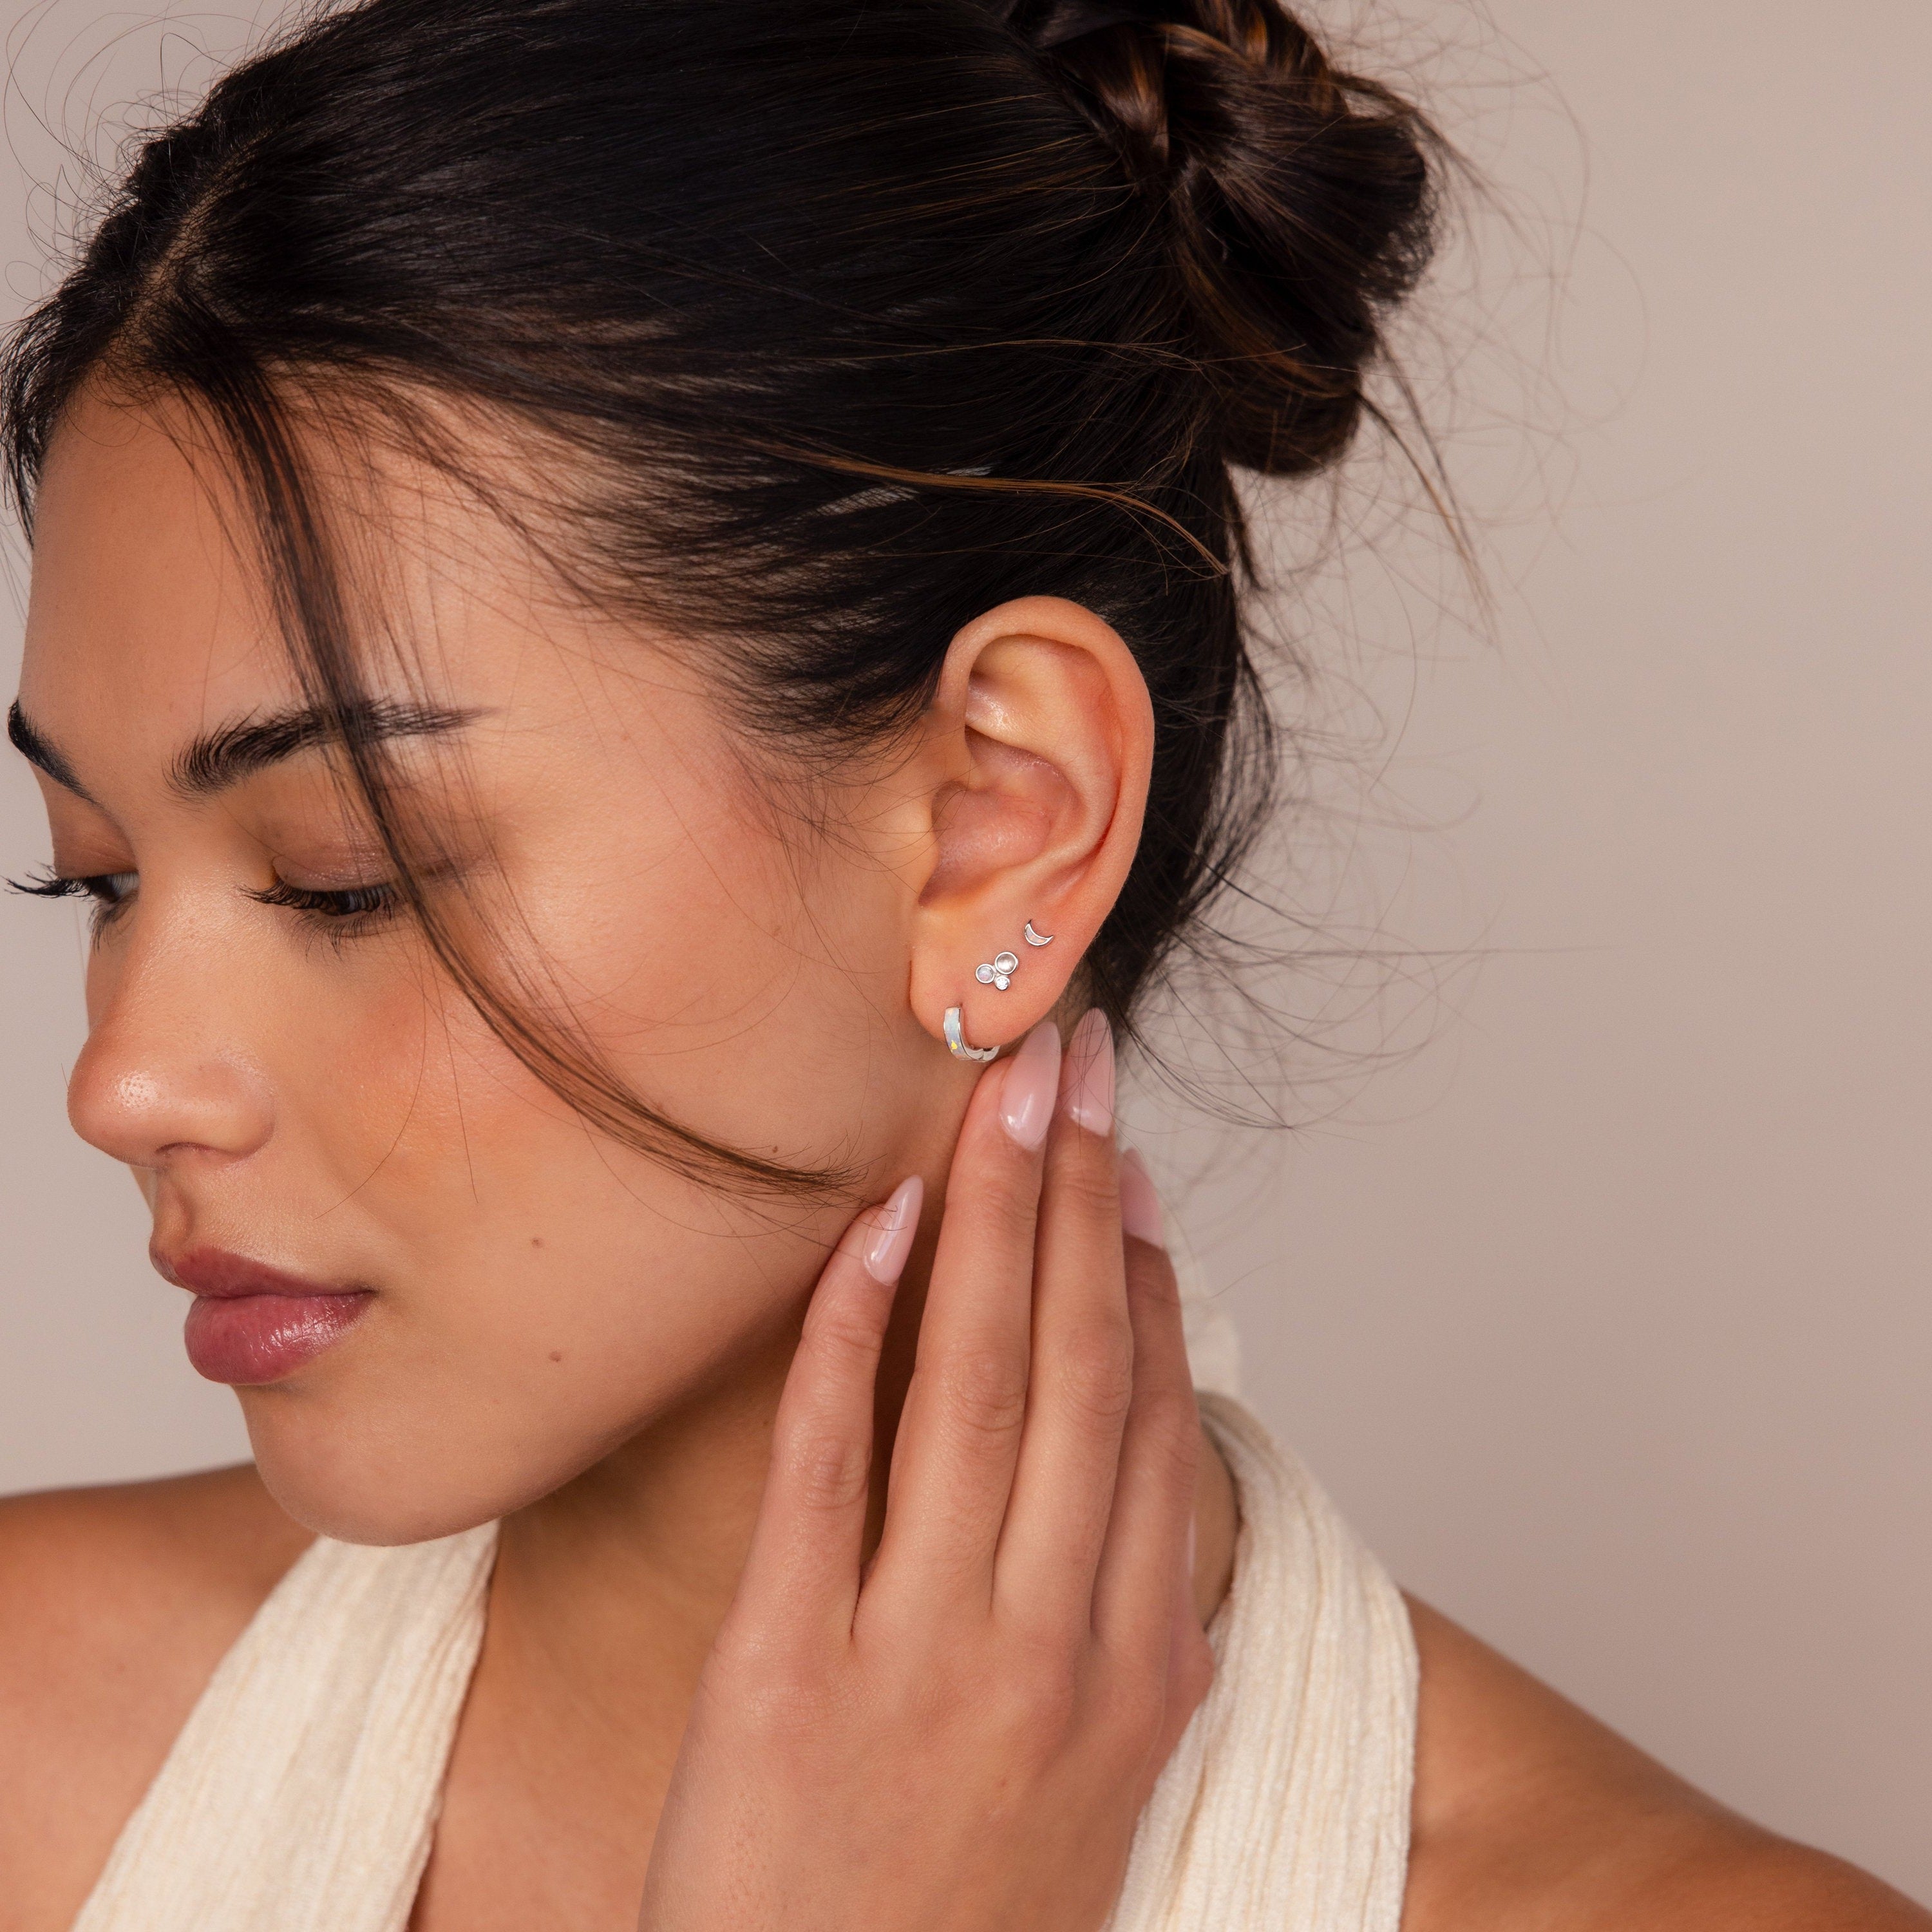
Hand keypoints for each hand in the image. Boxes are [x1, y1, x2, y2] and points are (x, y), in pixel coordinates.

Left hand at [636, 1012, 1212, 1931]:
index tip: (1128, 1165)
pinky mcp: (786, 1662)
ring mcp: (919, 1647)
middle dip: (1079, 1194)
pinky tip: (872, 1227)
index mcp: (1133, 1666)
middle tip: (1076, 1063)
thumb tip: (1169, 1529)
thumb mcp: (1103, 1798)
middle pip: (1079, 1366)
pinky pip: (828, 1462)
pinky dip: (852, 1330)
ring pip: (976, 1385)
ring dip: (993, 1221)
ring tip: (999, 1097)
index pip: (1152, 1417)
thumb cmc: (969, 1921)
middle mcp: (1046, 1640)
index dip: (1144, 1270)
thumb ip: (1147, 1656)